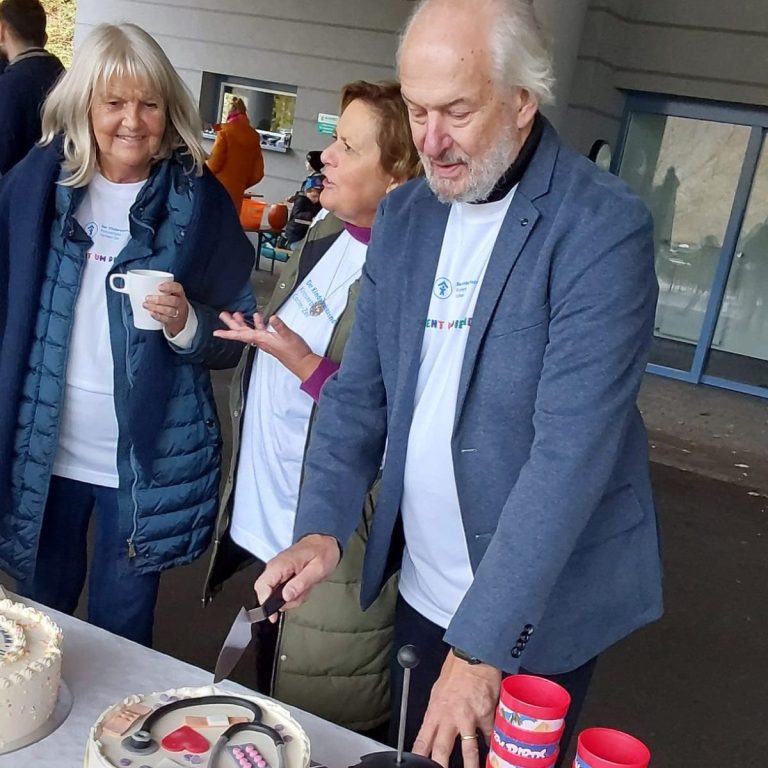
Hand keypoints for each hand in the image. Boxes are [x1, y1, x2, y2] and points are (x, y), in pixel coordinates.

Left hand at [143, 281, 189, 336]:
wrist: (180, 319)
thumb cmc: (170, 303)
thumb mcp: (168, 294)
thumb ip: (155, 288)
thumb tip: (128, 283)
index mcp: (179, 293)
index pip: (177, 288)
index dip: (169, 287)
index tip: (159, 287)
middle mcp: (180, 303)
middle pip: (173, 301)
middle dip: (159, 299)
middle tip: (147, 298)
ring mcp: (178, 313)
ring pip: (169, 310)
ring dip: (156, 308)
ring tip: (146, 305)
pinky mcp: (173, 321)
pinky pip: (166, 319)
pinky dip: (158, 316)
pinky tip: (151, 313)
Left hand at [215, 312, 321, 381]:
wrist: (302, 362)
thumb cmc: (295, 352)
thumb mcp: (288, 336)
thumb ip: (280, 327)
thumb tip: (273, 317)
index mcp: (262, 339)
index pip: (241, 335)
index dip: (228, 333)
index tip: (216, 333)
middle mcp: (261, 341)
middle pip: (242, 331)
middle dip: (231, 323)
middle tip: (223, 314)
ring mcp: (266, 341)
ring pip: (249, 330)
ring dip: (242, 322)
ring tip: (236, 314)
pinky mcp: (272, 341)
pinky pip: (260, 331)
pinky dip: (257, 323)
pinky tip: (258, 318)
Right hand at [253, 534, 340, 620]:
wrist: (326, 542)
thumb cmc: (323, 552)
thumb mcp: (317, 569)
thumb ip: (300, 583)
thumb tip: (285, 596)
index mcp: (281, 564)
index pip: (262, 586)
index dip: (265, 603)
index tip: (273, 616)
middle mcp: (276, 567)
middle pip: (267, 592)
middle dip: (284, 601)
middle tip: (302, 595)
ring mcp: (278, 571)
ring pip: (275, 594)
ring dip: (292, 597)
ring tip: (306, 588)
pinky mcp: (283, 575)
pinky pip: (282, 590)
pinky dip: (294, 593)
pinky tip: (304, 586)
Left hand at [412, 651, 500, 767]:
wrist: (473, 657)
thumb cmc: (455, 672)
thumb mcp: (438, 692)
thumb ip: (438, 713)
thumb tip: (436, 728)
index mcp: (435, 711)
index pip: (422, 739)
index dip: (419, 755)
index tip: (417, 765)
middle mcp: (450, 718)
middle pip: (441, 750)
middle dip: (439, 765)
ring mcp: (468, 718)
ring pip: (468, 751)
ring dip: (470, 766)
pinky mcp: (486, 716)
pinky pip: (489, 737)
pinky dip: (491, 744)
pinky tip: (493, 751)